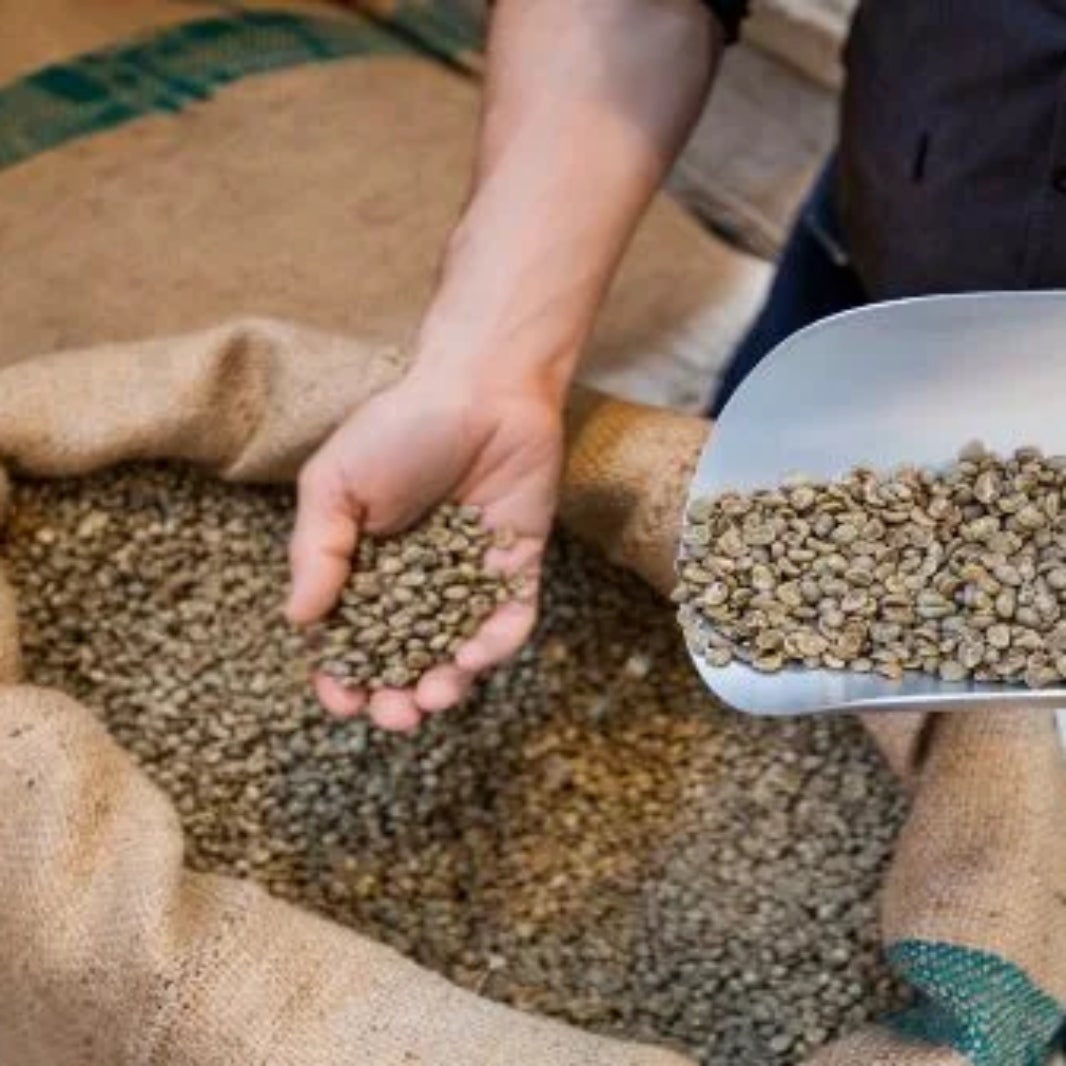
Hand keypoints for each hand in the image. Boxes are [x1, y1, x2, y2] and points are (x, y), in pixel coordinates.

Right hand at [286, 366, 562, 731]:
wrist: (482, 387)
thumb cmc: (400, 427)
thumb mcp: (336, 485)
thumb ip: (317, 551)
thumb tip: (299, 622)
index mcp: (366, 566)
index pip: (350, 638)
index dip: (344, 676)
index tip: (344, 701)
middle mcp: (417, 582)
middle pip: (405, 659)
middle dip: (397, 696)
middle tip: (398, 716)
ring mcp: (469, 579)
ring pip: (457, 651)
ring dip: (447, 683)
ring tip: (437, 695)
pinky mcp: (516, 569)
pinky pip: (511, 620)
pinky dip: (497, 644)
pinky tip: (476, 655)